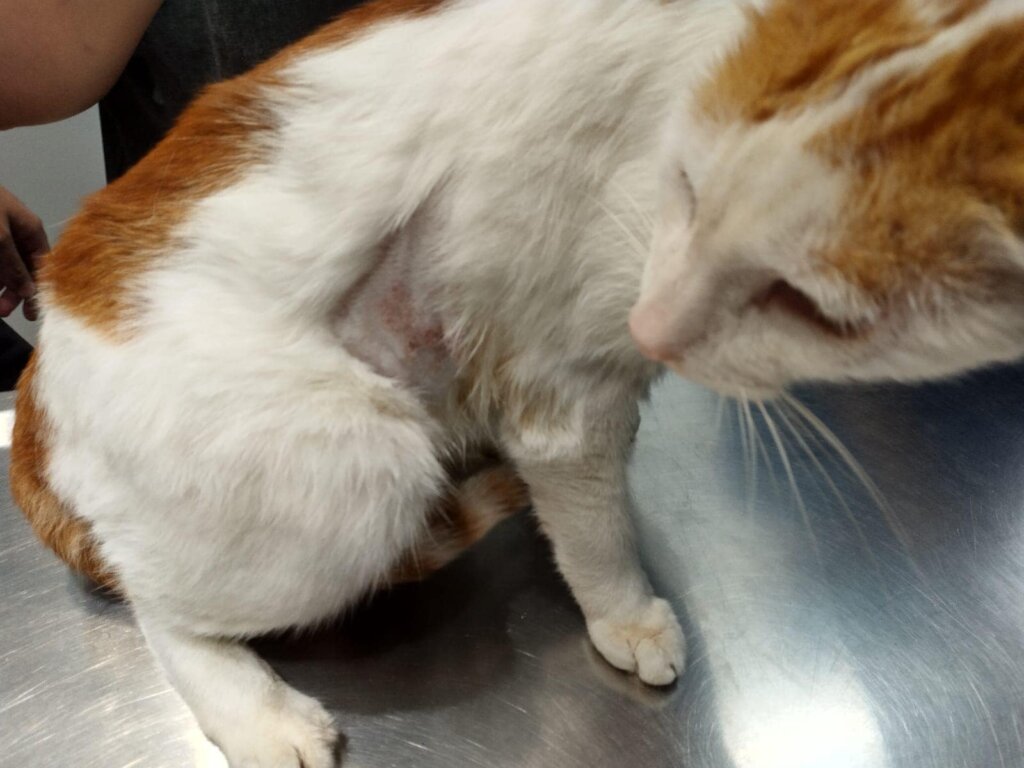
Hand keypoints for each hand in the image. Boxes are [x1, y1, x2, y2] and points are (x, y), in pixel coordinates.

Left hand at [0, 185, 48, 320]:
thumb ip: (14, 266)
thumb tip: (28, 290)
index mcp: (29, 228)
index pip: (41, 263)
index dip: (38, 288)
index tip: (30, 311)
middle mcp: (14, 231)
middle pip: (20, 267)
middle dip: (12, 290)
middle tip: (2, 310)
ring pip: (1, 266)